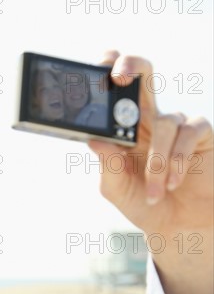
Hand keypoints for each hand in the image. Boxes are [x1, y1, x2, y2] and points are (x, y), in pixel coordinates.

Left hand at [88, 51, 212, 240]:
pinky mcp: (200, 134)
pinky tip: (172, 182)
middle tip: (118, 76)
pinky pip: (188, 133)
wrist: (178, 226)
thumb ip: (107, 165)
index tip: (96, 69)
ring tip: (154, 192)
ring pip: (164, 123)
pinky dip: (177, 161)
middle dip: (131, 66)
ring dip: (157, 162)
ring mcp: (176, 125)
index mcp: (124, 131)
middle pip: (143, 77)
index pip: (115, 94)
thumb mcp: (116, 189)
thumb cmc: (144, 204)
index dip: (107, 75)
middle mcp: (150, 121)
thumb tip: (94, 139)